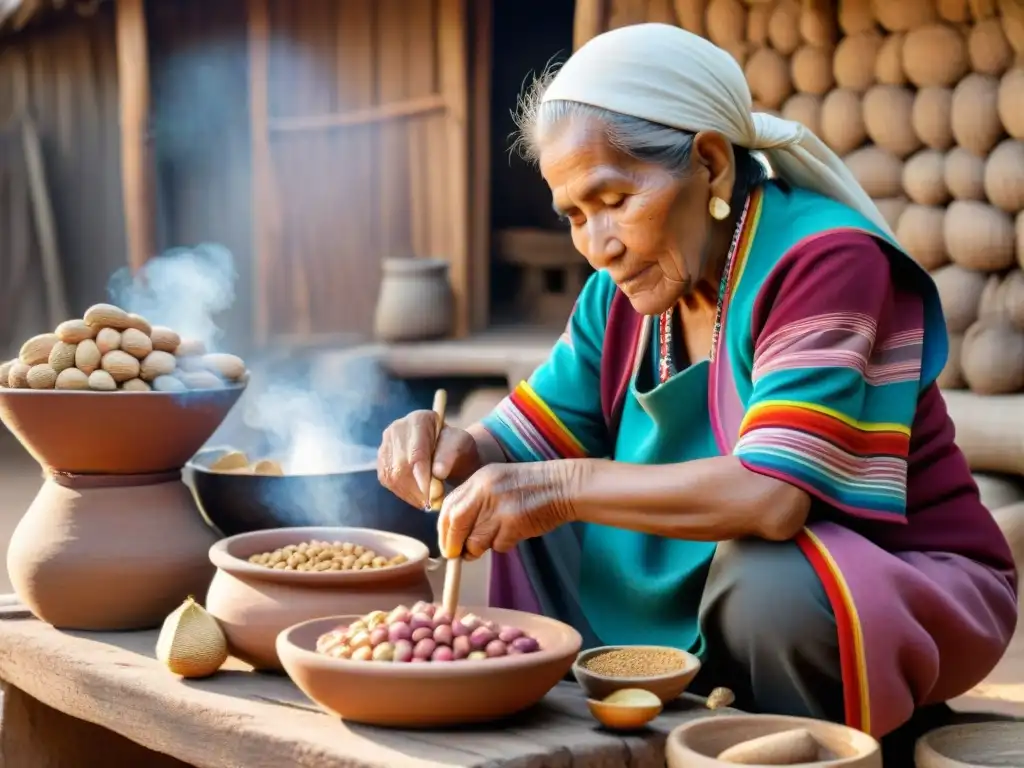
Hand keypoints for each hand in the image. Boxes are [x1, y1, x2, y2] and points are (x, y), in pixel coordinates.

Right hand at [377, 411, 481, 508]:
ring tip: (428, 502)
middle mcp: (398, 428)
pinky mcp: (382, 459)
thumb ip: (450, 456)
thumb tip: (438, 472)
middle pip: (401, 465)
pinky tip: (417, 497)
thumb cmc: (456, 447)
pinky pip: (387, 480)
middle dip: (418, 489)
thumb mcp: (461, 447)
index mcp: (419, 420)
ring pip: (392, 475)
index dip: (422, 477)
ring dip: (410, 494)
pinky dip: (403, 493)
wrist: (447, 451)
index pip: (416, 453)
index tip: (431, 496)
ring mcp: (386, 443)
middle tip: (434, 503)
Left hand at [437, 461, 577, 559]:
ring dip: (479, 548)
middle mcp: (484, 490)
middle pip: (455, 523)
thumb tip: (456, 533)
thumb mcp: (496, 483)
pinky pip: (497, 545)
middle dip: (453, 544)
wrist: (562, 485)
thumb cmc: (530, 488)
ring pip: (475, 540)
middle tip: (457, 555)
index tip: (446, 544)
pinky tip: (515, 533)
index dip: (444, 529)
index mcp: (479, 479)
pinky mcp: (513, 522)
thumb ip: (475, 502)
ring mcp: (498, 506)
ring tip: (496, 539)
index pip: (449, 506)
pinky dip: (503, 545)